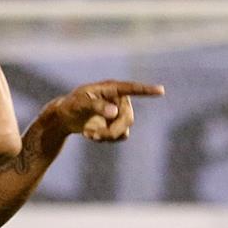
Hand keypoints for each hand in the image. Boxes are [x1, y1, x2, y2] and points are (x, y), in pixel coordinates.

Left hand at [49, 80, 163, 141]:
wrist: (65, 117)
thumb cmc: (72, 105)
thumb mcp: (80, 104)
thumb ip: (97, 106)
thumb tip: (115, 112)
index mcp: (111, 89)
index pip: (131, 89)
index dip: (146, 90)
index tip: (161, 91)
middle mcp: (118, 100)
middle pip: (128, 118)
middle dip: (113, 130)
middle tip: (95, 135)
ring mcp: (119, 113)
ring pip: (125, 129)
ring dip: (108, 136)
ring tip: (90, 135)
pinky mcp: (117, 125)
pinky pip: (121, 136)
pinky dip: (107, 139)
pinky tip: (92, 136)